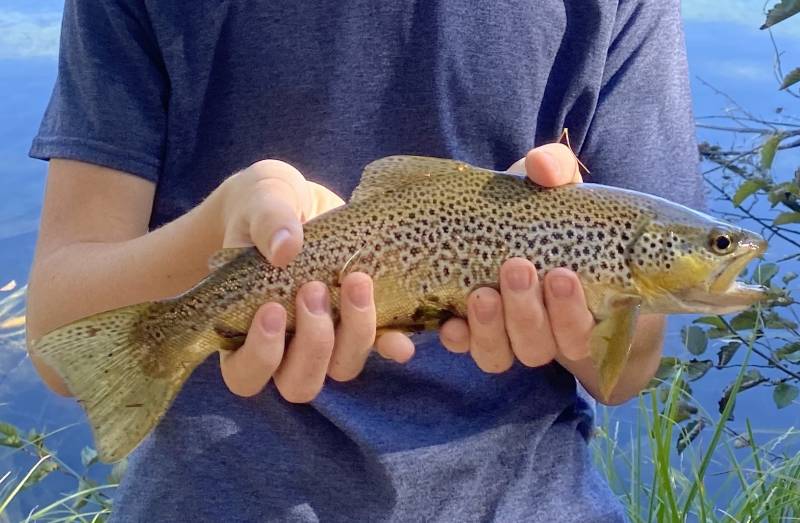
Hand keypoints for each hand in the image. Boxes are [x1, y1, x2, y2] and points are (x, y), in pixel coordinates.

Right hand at [212, 160, 408, 400]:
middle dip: (313, 344)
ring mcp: (326, 339)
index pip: (244, 374)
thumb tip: (286, 248)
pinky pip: (379, 348)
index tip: (273, 309)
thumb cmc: (263, 206)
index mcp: (241, 331)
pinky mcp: (360, 323)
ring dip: (354, 335)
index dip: (261, 355)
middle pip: (298, 384)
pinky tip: (402, 338)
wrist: (296, 200)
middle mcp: (284, 348)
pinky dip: (391, 344)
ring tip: (356, 281)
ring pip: (341, 369)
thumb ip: (267, 221)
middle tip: (314, 290)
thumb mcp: (260, 200)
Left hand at [437, 144, 596, 371]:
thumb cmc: (542, 213)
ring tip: (482, 294)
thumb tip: (541, 164)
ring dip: (491, 329)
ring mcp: (502, 337)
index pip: (582, 333)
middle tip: (516, 269)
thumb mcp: (553, 190)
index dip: (572, 314)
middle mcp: (541, 332)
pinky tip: (449, 326)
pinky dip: (456, 341)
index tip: (561, 274)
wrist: (504, 229)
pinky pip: (461, 349)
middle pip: (538, 346)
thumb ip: (555, 172)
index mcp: (575, 307)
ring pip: (499, 355)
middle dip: (527, 312)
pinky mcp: (467, 335)